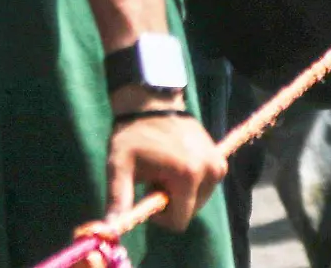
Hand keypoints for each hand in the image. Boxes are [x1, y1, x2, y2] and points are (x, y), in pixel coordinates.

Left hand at [107, 104, 226, 231]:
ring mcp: (218, 165)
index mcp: (187, 177)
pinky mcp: (220, 159)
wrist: (153, 104)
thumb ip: (118, 198)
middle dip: (172, 203)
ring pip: (198, 200)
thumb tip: (111, 226)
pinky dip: (191, 184)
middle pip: (190, 211)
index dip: (161, 217)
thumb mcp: (119, 167)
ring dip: (181, 193)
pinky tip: (176, 165)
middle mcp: (209, 172)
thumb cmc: (134, 136)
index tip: (148, 194)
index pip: (179, 221)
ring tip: (165, 170)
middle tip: (156, 179)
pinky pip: (205, 186)